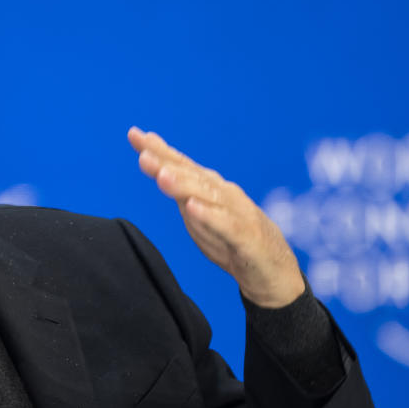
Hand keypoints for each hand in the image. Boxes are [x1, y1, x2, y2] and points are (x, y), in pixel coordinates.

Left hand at [127, 127, 304, 307]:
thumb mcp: (201, 217)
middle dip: (167, 163)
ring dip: (184, 184)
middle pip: (192, 175)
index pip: (182, 165)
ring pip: (208, 195)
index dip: (159, 150)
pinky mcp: (247, 237)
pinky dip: (210, 216)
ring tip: (162, 175)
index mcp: (210, 188)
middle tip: (143, 153)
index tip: (135, 134)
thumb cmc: (233, 241)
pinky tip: (193, 207)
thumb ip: (183, 195)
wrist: (273, 273)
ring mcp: (237, 213)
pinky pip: (227, 225)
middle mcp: (223, 194)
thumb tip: (160, 172)